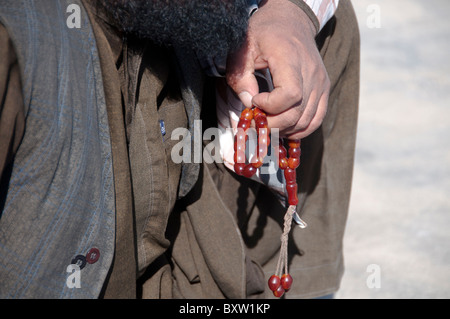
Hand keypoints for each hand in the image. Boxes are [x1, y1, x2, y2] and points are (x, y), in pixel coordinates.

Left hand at [226, 0, 329, 139]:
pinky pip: (316, 119)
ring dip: (284, 129)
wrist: (291, 21)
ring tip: (267, 124)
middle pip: (297, 113)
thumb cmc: (264, 33)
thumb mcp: (243, 48)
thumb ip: (241, 76)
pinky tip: (284, 128)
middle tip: (255, 121)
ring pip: (306, 120)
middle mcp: (311, 71)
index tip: (255, 100)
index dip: (270, 106)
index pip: (290, 94)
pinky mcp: (324, 89)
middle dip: (272, 124)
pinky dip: (300, 129)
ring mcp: (320, 82)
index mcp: (291, 58)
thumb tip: (248, 103)